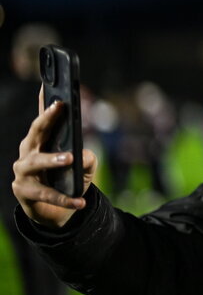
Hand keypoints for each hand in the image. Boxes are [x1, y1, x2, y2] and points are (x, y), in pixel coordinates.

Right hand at [12, 94, 97, 228]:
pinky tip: (80, 200)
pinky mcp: (23, 192)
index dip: (46, 101)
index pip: (44, 118)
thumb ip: (88, 157)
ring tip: (70, 158)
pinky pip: (46, 194)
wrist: (56, 211)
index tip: (51, 84)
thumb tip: (82, 154)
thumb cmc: (69, 179)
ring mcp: (23, 171)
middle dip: (46, 118)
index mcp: (42, 140)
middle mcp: (28, 151)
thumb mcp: (85, 166)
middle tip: (59, 107)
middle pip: (36, 132)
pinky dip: (65, 198)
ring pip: (36, 162)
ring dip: (53, 159)